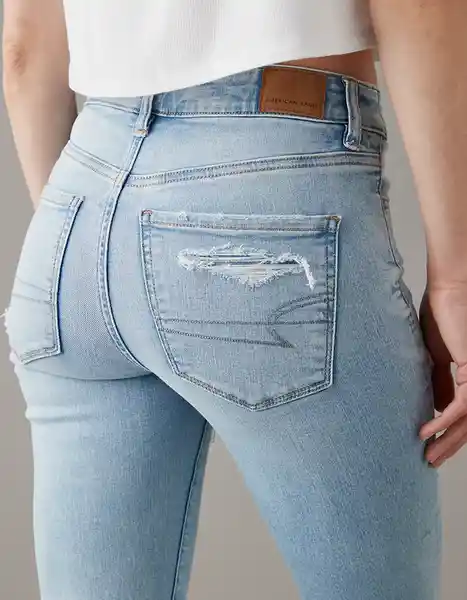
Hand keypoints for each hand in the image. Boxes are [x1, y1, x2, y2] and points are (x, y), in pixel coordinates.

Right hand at [418, 284, 466, 466]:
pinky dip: (444, 420)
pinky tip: (427, 429)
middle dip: (450, 444)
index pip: (464, 413)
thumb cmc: (441, 315)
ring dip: (449, 439)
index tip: (429, 444)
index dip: (449, 432)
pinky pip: (462, 405)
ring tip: (429, 454)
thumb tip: (439, 408)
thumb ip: (441, 382)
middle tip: (431, 460)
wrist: (448, 290)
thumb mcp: (436, 357)